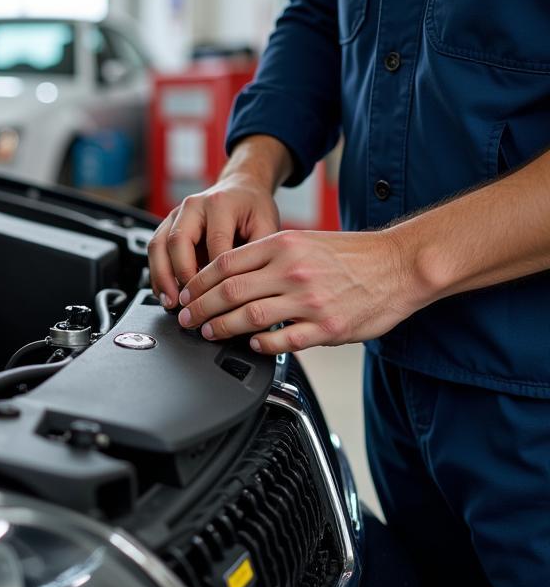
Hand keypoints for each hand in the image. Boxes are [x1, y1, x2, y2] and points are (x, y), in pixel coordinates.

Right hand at [148, 174, 280, 306]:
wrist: (241, 189)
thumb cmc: (253, 209)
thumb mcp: (267, 226)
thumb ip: (259, 253)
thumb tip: (250, 287)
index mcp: (220, 203)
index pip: (214, 242)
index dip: (215, 273)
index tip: (218, 298)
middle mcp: (193, 206)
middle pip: (178, 241)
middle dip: (180, 276)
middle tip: (188, 303)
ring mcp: (176, 214)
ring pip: (158, 246)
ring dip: (161, 277)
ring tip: (170, 302)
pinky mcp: (167, 225)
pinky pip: (155, 249)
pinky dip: (157, 274)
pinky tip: (164, 293)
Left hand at [175, 228, 425, 353]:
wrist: (401, 265)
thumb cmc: (352, 255)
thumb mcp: (305, 241)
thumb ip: (268, 256)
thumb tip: (228, 275)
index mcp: (283, 245)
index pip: (225, 263)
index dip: (197, 282)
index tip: (185, 294)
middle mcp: (293, 270)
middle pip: (229, 291)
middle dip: (200, 308)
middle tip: (187, 319)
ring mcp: (310, 300)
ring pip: (250, 316)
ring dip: (222, 328)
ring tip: (209, 333)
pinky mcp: (327, 327)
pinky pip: (284, 340)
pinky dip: (262, 344)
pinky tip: (251, 345)